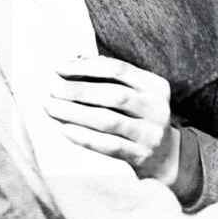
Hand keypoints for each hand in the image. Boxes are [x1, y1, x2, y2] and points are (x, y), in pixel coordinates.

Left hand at [44, 56, 179, 185]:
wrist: (166, 157)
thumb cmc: (138, 117)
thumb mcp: (134, 94)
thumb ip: (108, 76)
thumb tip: (73, 61)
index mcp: (154, 86)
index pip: (118, 69)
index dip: (87, 67)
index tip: (60, 68)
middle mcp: (156, 108)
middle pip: (113, 94)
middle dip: (78, 90)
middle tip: (53, 89)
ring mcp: (150, 133)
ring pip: (108, 120)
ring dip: (75, 113)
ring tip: (52, 108)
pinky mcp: (141, 155)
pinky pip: (109, 145)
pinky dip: (85, 136)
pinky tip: (66, 129)